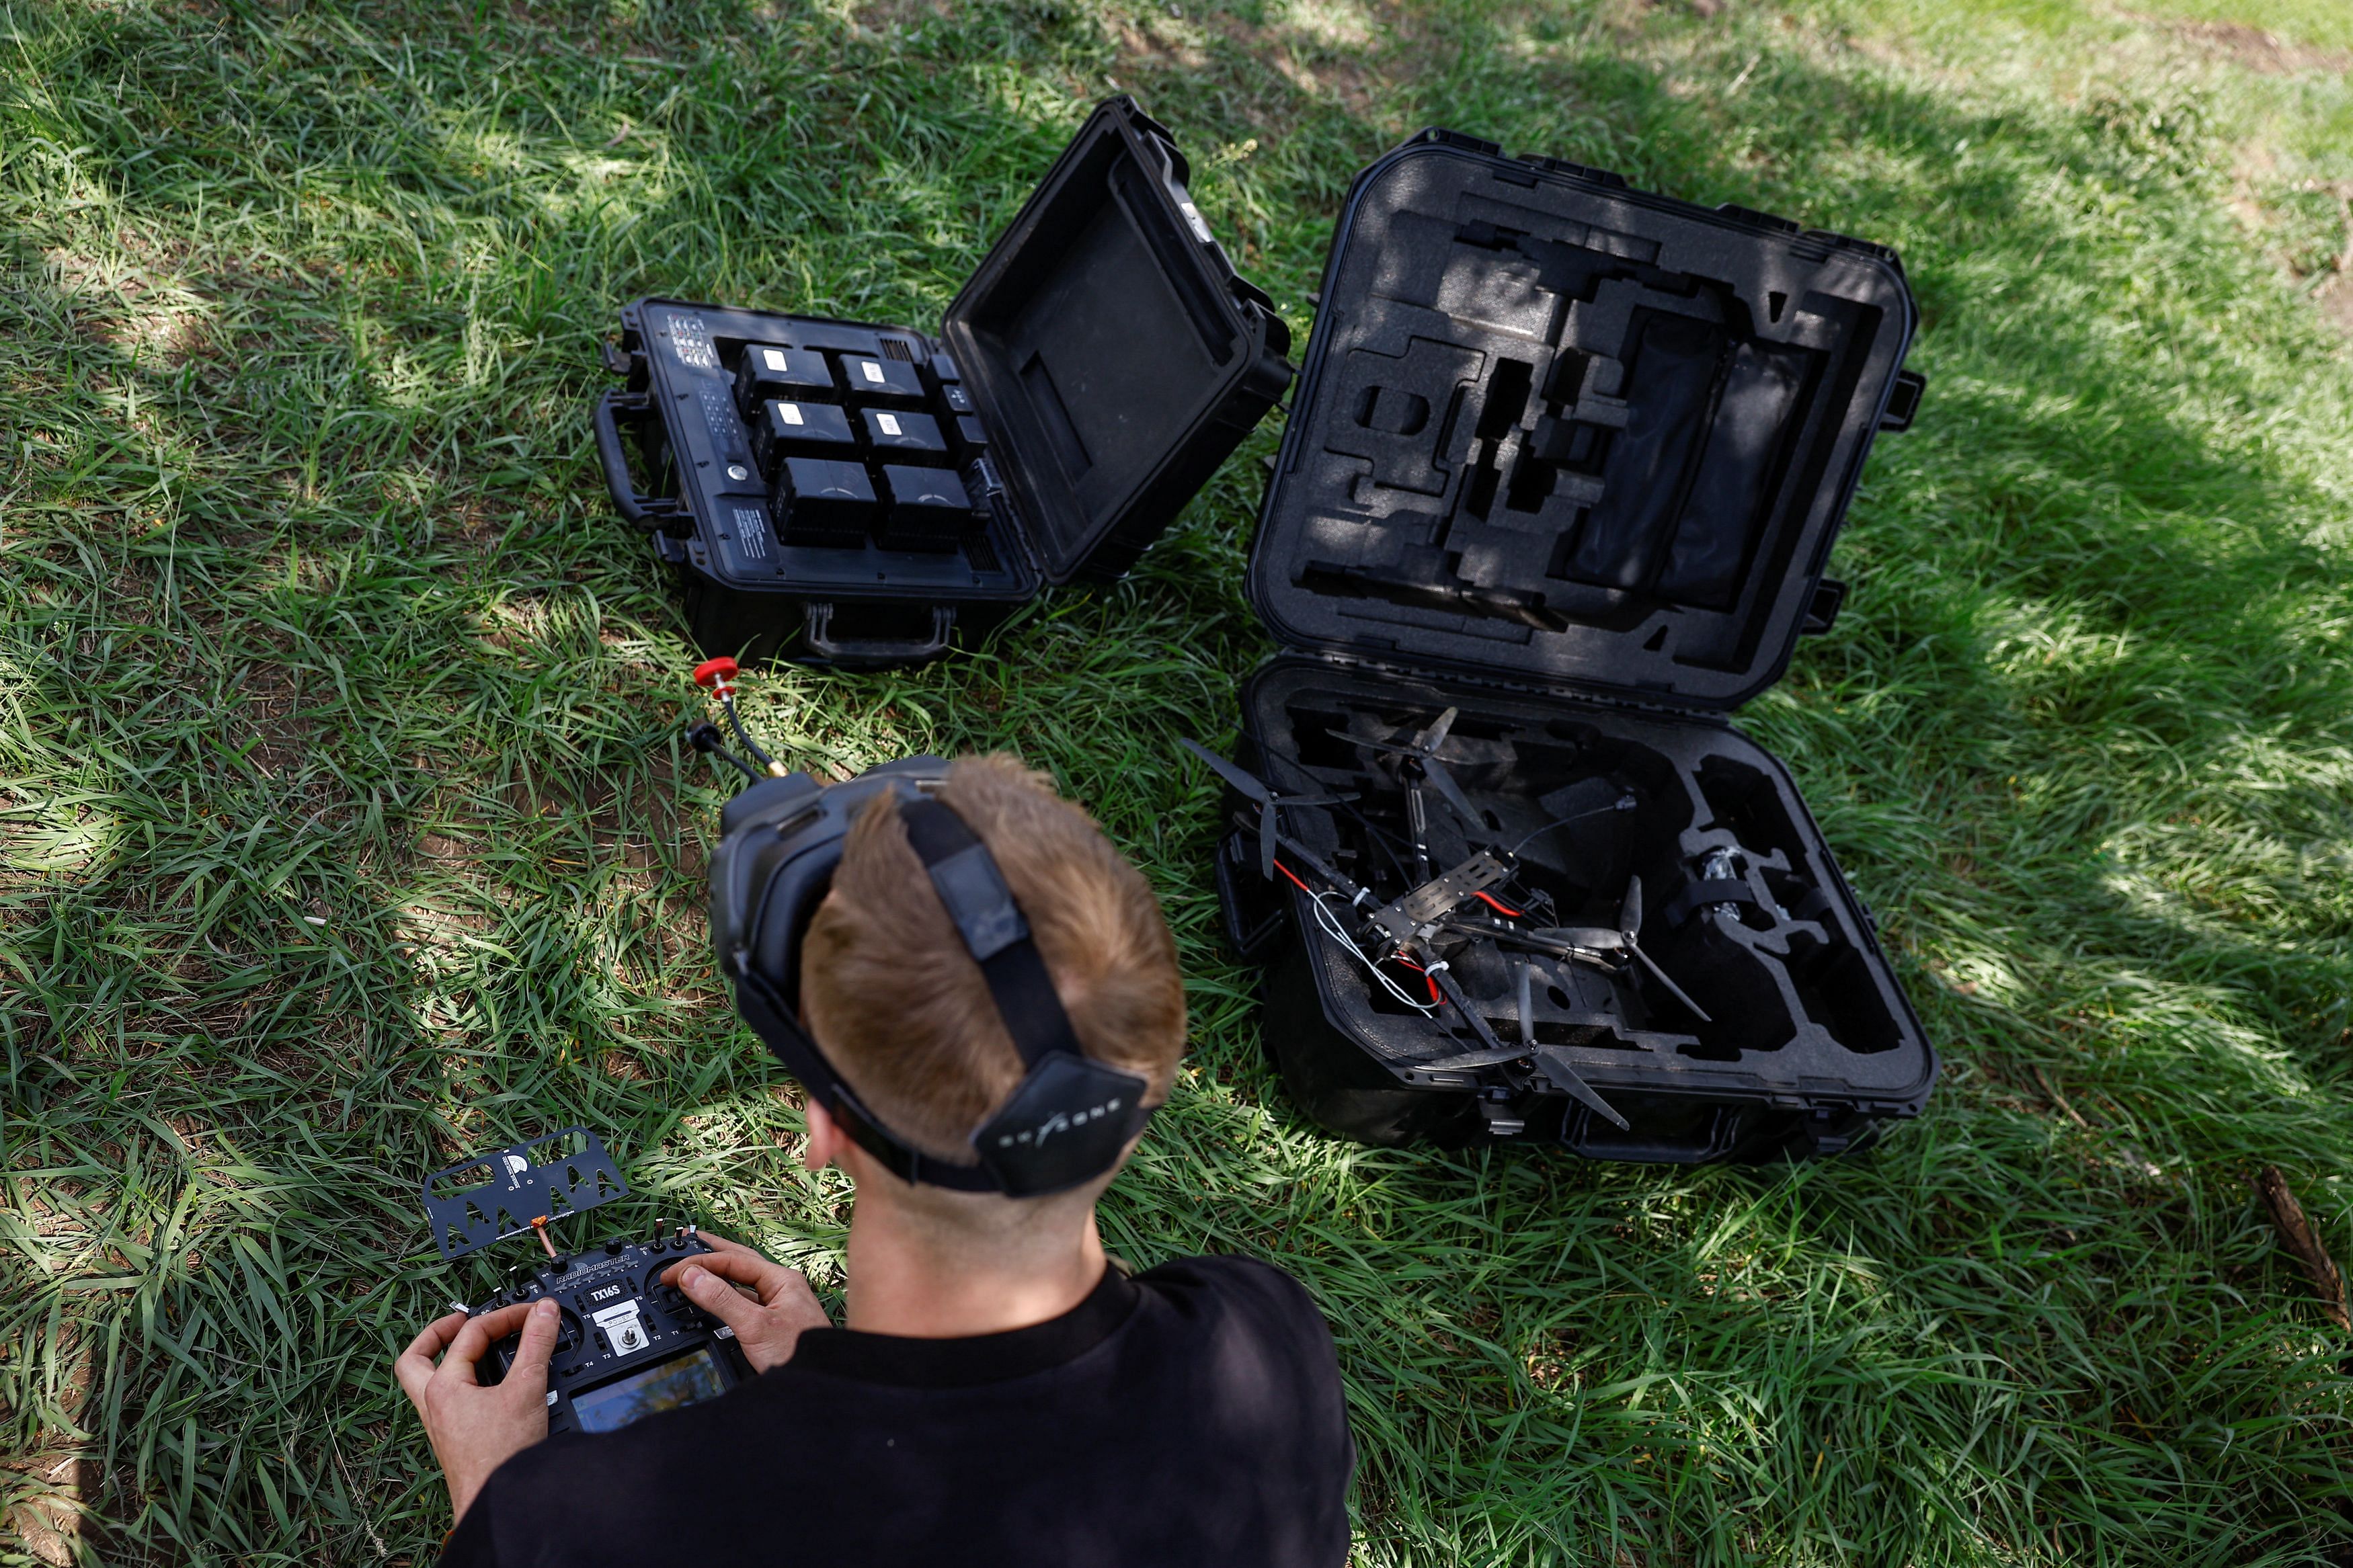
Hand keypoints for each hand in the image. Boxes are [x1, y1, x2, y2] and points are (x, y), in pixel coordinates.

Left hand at [395, 1298, 559, 1523]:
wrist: (497, 1502)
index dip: (506, 1316)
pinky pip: (445, 1402)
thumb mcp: (526, 1389)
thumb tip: (544, 1312)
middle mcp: (434, 1406)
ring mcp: (440, 1426)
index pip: (471, 1334)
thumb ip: (536, 1345)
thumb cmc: (501, 1458)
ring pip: (426, 1383)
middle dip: (436, 1334)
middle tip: (461, 1320)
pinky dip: (459, 1385)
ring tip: (467, 1349)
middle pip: (415, 1359)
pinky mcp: (453, 1441)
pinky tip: (483, 1388)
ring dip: (443, 1360)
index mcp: (443, 1388)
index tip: (534, 1313)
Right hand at [662, 1231, 830, 1371]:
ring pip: (742, 1282)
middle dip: (713, 1252)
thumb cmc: (798, 1353)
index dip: (700, 1263)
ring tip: (699, 1265)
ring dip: (718, 1273)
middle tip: (689, 1242)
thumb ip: (721, 1299)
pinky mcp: (773, 1323)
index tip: (673, 1272)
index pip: (733, 1260)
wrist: (818, 1383)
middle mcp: (781, 1287)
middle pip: (740, 1262)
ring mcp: (778, 1305)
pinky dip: (725, 1296)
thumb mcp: (754, 1326)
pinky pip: (744, 1301)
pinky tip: (715, 1298)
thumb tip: (691, 1276)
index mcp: (781, 1279)